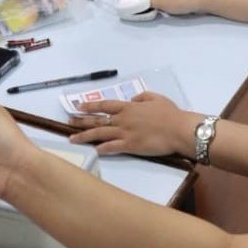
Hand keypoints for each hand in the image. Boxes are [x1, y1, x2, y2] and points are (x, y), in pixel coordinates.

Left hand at [68, 93, 200, 157]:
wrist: (178, 129)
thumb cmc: (170, 113)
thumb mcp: (156, 98)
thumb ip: (141, 97)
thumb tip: (131, 100)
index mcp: (129, 107)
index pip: (104, 105)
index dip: (90, 105)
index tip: (78, 106)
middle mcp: (123, 119)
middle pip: (97, 119)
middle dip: (81, 121)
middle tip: (68, 122)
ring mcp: (125, 133)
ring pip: (100, 133)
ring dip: (85, 136)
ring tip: (72, 139)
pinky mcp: (130, 146)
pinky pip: (112, 147)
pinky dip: (101, 149)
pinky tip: (93, 150)